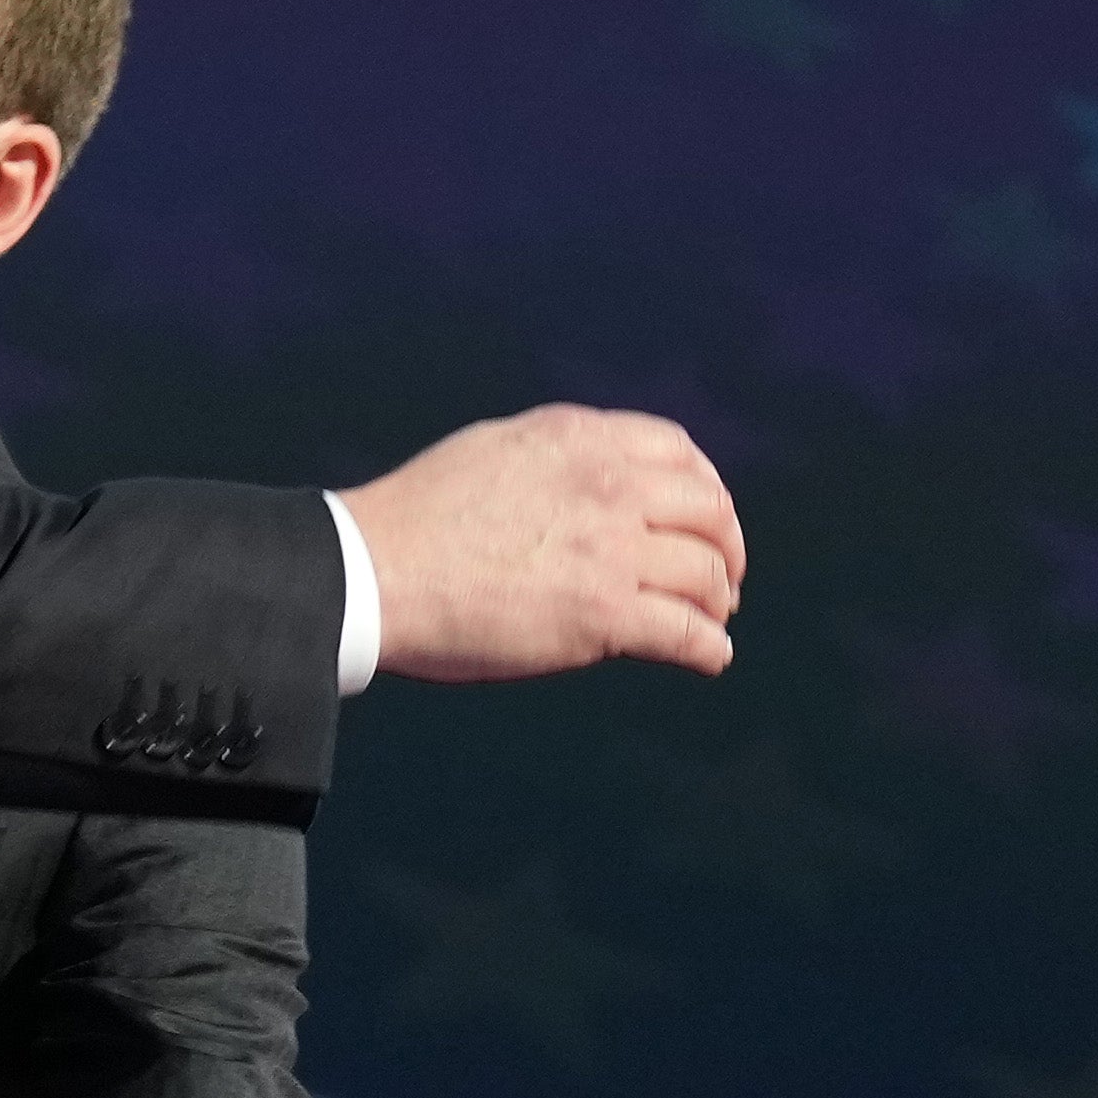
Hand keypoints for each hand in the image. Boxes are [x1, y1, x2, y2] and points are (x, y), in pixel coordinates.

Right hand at [340, 404, 746, 681]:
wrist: (372, 572)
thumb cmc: (415, 520)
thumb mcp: (495, 450)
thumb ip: (557, 458)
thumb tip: (590, 476)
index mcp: (579, 439)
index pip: (678, 453)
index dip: (705, 490)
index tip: (702, 519)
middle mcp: (608, 484)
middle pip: (709, 512)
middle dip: (725, 548)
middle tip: (720, 578)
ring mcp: (611, 548)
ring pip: (705, 575)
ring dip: (717, 601)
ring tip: (711, 620)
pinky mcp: (603, 612)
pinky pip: (686, 633)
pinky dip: (709, 648)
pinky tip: (710, 658)